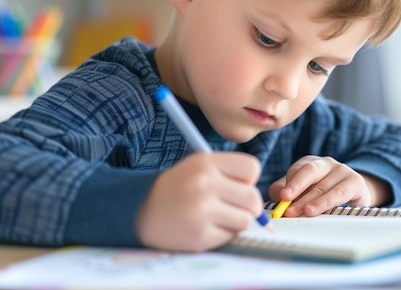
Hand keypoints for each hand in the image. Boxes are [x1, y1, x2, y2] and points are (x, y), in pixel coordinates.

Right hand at [136, 152, 263, 251]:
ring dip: (235, 221)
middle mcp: (204, 183)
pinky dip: (222, 234)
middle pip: (253, 198)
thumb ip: (230, 175)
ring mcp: (201, 210)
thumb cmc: (178, 187)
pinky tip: (204, 227)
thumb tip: (261, 206)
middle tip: (230, 206)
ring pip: (246, 220)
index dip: (248, 180)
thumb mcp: (199, 167)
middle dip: (247, 205)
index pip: (252, 168)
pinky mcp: (199, 236)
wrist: (138, 209)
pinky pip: (230, 237)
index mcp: (206, 162)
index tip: (235, 185)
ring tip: (216, 217)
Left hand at [267, 156, 386, 216]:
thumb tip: (277, 198)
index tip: (281, 197)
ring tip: (303, 211)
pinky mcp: (355, 182)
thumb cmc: (324, 196)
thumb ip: (288, 194)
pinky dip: (327, 202)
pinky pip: (340, 193)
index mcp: (310, 163)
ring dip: (312, 200)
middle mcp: (325, 163)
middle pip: (310, 171)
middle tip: (286, 200)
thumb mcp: (304, 193)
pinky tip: (318, 209)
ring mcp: (341, 170)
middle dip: (297, 186)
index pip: (297, 170)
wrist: (355, 198)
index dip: (289, 183)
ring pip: (324, 185)